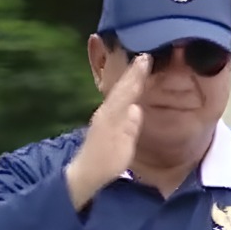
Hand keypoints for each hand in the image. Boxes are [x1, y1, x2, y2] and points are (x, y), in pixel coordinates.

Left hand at [65, 53, 148, 208]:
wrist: (84, 173)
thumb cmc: (106, 163)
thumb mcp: (122, 149)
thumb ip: (129, 128)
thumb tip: (136, 108)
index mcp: (112, 116)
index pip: (128, 91)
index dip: (137, 75)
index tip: (146, 58)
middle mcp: (105, 111)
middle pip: (121, 88)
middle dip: (132, 72)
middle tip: (143, 56)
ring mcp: (102, 116)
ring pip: (116, 92)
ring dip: (127, 79)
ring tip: (136, 68)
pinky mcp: (101, 122)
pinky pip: (114, 98)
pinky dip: (121, 90)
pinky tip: (124, 91)